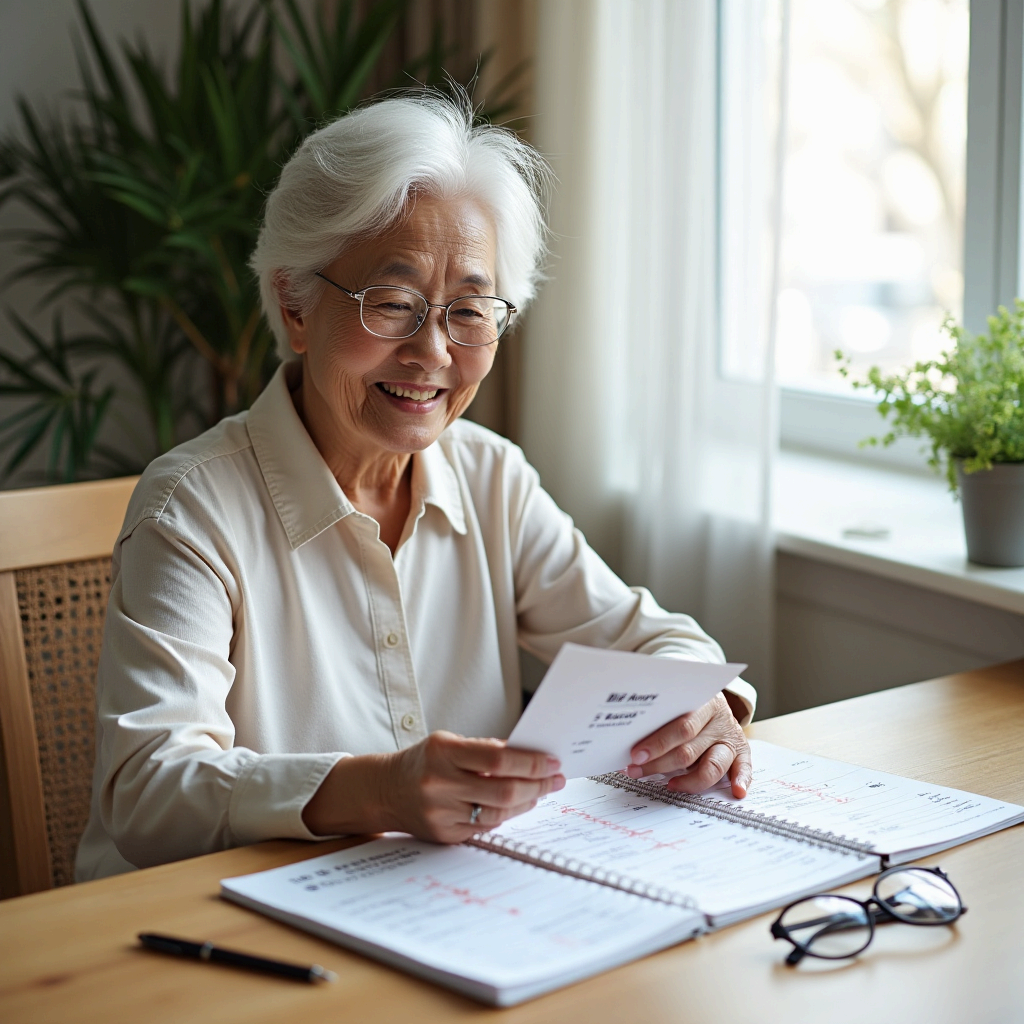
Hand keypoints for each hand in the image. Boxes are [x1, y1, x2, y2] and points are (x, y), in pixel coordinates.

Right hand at [383, 732, 565, 842]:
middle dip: (538, 785)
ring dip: (527, 802)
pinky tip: (518, 805)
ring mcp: (441, 813)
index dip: (531, 762)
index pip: (498, 760)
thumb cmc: (424, 761)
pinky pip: (486, 827)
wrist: (386, 790)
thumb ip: (486, 749)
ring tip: (541, 791)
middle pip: (504, 791)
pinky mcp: (445, 835)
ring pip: (498, 813)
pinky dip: (507, 815)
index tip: (553, 761)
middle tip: (557, 779)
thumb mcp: (449, 743)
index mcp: (443, 752)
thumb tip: (530, 756)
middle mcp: (440, 784)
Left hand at [624, 694, 751, 797]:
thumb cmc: (681, 700)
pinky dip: (742, 780)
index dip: (657, 743)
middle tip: (637, 770)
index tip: (635, 755)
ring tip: (669, 786)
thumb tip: (623, 736)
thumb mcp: (672, 699)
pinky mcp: (741, 751)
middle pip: (690, 749)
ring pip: (712, 764)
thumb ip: (656, 715)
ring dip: (688, 781)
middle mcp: (718, 720)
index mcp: (702, 701)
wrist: (708, 689)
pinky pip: (744, 767)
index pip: (681, 726)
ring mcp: (730, 737)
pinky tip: (735, 791)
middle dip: (660, 763)